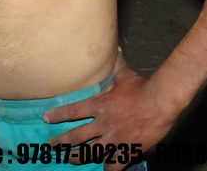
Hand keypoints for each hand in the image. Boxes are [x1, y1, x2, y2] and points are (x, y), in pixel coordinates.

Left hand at [45, 53, 181, 169]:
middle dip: (61, 142)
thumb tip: (115, 48)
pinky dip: (108, 168)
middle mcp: (103, 124)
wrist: (160, 103)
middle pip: (76, 136)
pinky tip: (104, 170)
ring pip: (90, 152)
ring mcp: (114, 139)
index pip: (73, 111)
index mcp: (100, 105)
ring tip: (68, 159)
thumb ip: (117, 65)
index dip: (58, 115)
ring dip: (76, 157)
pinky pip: (114, 163)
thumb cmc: (142, 88)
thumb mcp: (126, 75)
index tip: (46, 118)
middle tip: (52, 145)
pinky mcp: (127, 149)